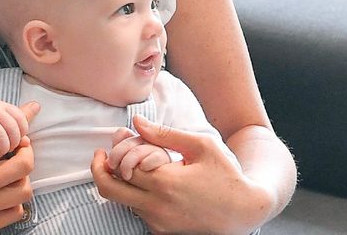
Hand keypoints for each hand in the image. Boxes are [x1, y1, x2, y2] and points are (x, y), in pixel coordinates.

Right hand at [0, 98, 40, 234]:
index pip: (3, 140)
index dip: (14, 131)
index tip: (17, 127)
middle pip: (22, 165)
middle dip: (25, 150)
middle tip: (19, 145)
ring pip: (23, 191)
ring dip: (22, 176)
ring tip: (12, 167)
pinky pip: (15, 213)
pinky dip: (16, 199)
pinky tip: (4, 189)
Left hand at [92, 115, 274, 234]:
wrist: (246, 211)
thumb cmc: (226, 174)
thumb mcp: (201, 146)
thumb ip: (165, 134)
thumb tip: (136, 122)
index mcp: (165, 183)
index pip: (120, 166)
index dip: (114, 151)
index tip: (117, 139)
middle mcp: (158, 207)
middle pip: (108, 189)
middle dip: (99, 170)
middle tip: (102, 157)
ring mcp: (159, 222)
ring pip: (122, 201)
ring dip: (120, 183)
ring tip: (134, 166)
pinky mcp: (163, 232)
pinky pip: (137, 212)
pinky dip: (135, 197)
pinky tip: (149, 183)